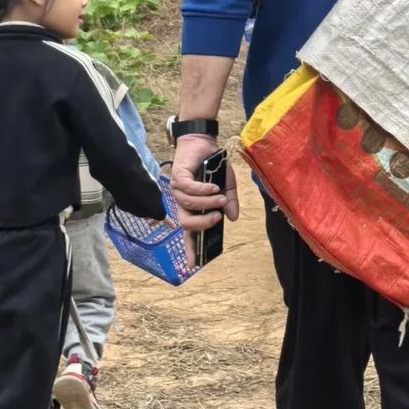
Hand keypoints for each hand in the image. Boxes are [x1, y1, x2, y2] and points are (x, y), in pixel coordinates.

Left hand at [171, 133, 239, 265]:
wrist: (206, 143)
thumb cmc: (214, 166)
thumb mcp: (228, 186)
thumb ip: (230, 202)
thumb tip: (231, 218)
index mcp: (194, 208)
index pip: (189, 233)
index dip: (190, 249)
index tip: (192, 266)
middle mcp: (183, 203)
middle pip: (186, 224)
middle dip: (203, 223)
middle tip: (217, 217)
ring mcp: (178, 190)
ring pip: (188, 205)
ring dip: (206, 203)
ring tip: (220, 196)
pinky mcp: (177, 177)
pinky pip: (188, 189)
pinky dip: (202, 190)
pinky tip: (213, 187)